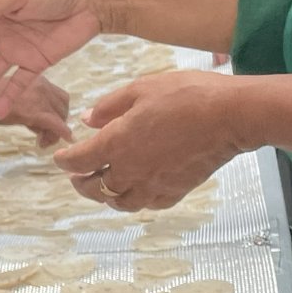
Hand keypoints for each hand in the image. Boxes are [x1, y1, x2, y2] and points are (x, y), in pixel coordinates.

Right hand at [0, 73, 73, 147]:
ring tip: (41, 142)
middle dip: (58, 121)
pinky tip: (66, 140)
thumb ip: (21, 103)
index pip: (56, 95)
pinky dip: (63, 133)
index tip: (41, 125)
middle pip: (63, 104)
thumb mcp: (7, 96)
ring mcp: (39, 98)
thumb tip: (28, 120)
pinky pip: (57, 124)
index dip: (54, 111)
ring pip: (61, 116)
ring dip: (56, 131)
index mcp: (35, 78)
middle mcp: (41, 85)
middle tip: (43, 136)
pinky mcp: (35, 112)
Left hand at [55, 70, 245, 210]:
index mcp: (116, 143)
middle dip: (81, 182)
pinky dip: (136, 201)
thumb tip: (87, 120)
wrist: (231, 115)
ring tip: (103, 187)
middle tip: (77, 176)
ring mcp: (153, 184)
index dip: (64, 160)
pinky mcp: (176, 191)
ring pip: (119, 201)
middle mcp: (130, 170)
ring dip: (105, 196)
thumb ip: (109, 107)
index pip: (78, 161)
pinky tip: (136, 192)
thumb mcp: (141, 89)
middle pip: (94, 187)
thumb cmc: (187, 95)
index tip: (60, 158)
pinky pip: (147, 204)